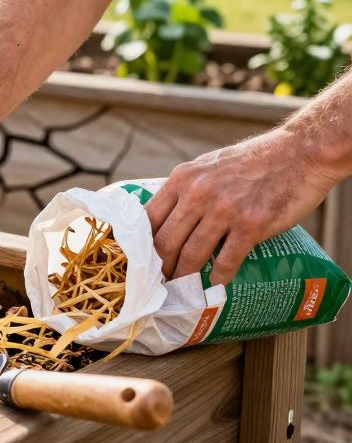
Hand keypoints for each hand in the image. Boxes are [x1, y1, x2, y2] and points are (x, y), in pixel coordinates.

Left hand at [145, 128, 339, 285]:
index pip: (148, 219)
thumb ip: (187, 189)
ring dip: (184, 278)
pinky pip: (227, 260)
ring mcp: (224, 210)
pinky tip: (215, 286)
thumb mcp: (207, 166)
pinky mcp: (251, 224)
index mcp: (182, 179)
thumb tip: (167, 218)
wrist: (300, 152)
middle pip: (165, 242)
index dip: (142, 245)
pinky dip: (219, 278)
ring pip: (192, 255)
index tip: (142, 261)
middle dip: (160, 268)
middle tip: (160, 283)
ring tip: (182, 291)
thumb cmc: (254, 160)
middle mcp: (198, 194)